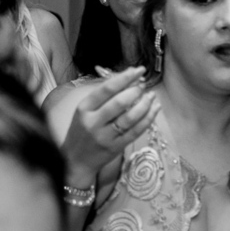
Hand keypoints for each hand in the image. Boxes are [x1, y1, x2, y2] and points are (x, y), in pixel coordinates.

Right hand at [61, 66, 158, 180]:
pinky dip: (148, 118)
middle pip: (120, 103)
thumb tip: (128, 75)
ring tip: (152, 96)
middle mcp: (93, 122)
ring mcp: (105, 136)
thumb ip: (104, 95)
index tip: (139, 70)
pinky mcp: (116, 147)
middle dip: (136, 91)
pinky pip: (136, 131)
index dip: (125, 78)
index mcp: (84, 108)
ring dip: (145, 104)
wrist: (75, 160)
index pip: (106, 89)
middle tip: (144, 85)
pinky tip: (154, 109)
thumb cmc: (82, 131)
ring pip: (130, 118)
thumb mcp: (85, 111)